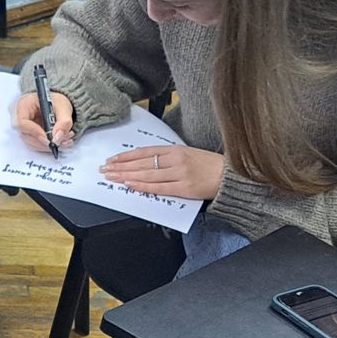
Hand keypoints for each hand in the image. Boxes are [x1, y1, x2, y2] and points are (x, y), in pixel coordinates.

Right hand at [13, 91, 74, 150]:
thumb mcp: (63, 107)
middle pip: (26, 136)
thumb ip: (64, 122)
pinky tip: (60, 141)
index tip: (49, 138)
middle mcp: (18, 117)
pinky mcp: (28, 137)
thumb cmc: (55, 102)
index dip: (34, 132)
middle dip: (45, 141)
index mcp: (23, 105)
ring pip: (32, 143)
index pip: (21, 122)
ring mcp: (22, 129)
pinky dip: (48, 146)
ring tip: (64, 139)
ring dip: (48, 145)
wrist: (55, 105)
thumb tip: (58, 137)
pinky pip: (36, 146)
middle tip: (60, 141)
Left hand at [100, 145, 224, 199]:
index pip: (144, 152)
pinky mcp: (185, 188)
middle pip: (142, 163)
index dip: (126, 156)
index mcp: (176, 149)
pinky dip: (143, 187)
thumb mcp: (188, 154)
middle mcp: (176, 159)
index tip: (112, 160)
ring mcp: (180, 174)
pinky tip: (131, 186)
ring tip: (112, 178)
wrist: (231, 176)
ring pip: (147, 175)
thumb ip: (168, 158)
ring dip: (127, 177)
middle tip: (105, 170)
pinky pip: (159, 187)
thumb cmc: (210, 166)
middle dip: (121, 167)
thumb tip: (147, 163)